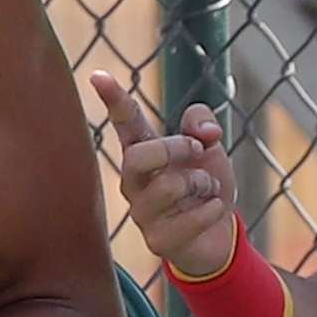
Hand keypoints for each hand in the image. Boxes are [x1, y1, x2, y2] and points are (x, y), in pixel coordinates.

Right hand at [89, 70, 235, 275]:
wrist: (219, 235)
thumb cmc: (205, 185)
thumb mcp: (209, 146)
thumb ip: (203, 124)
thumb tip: (204, 131)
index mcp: (144, 151)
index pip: (125, 122)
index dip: (113, 99)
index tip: (98, 75)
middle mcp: (135, 181)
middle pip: (139, 156)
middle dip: (175, 148)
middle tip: (198, 151)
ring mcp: (143, 213)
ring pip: (168, 186)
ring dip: (203, 182)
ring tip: (209, 189)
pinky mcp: (157, 241)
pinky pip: (188, 219)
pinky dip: (212, 210)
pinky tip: (213, 210)